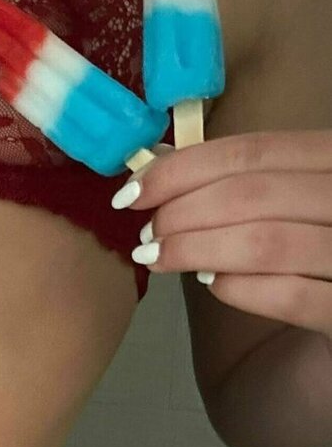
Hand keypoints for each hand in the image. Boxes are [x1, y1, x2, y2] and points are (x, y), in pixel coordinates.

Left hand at [112, 131, 331, 337]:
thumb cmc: (318, 263)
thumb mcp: (290, 208)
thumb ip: (245, 187)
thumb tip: (161, 170)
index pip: (255, 149)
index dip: (184, 168)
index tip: (133, 192)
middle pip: (254, 193)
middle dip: (182, 212)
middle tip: (146, 234)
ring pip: (266, 242)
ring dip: (196, 249)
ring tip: (159, 258)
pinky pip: (294, 297)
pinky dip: (240, 289)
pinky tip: (212, 286)